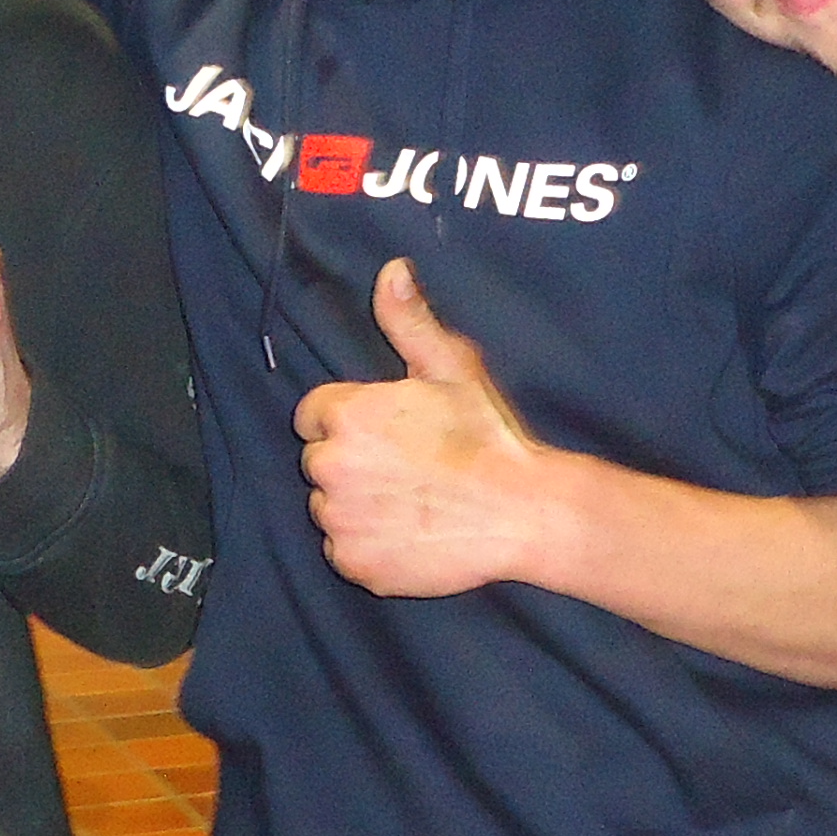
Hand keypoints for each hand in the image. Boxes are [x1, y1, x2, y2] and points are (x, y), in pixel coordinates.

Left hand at [295, 260, 561, 597]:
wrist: (522, 512)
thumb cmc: (488, 436)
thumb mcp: (453, 367)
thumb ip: (409, 319)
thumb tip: (389, 270)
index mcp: (347, 415)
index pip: (313, 414)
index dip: (346, 420)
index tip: (383, 432)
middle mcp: (331, 468)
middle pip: (320, 461)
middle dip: (351, 461)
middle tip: (405, 466)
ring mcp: (340, 520)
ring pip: (328, 507)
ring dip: (355, 503)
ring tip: (410, 499)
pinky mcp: (354, 564)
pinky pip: (343, 550)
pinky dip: (366, 545)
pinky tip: (408, 532)